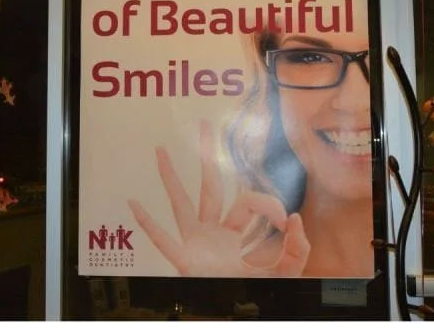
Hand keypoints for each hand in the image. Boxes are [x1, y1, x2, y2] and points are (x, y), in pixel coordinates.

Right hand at [128, 121, 309, 276]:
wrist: (244, 306)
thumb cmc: (264, 289)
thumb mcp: (289, 269)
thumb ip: (299, 247)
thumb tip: (296, 219)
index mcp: (241, 230)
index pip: (249, 199)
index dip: (269, 205)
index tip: (287, 220)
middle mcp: (217, 230)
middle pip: (210, 185)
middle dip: (208, 156)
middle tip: (205, 127)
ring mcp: (198, 242)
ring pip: (182, 204)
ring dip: (171, 178)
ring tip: (161, 151)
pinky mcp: (185, 260)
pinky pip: (163, 239)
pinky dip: (148, 224)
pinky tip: (134, 205)